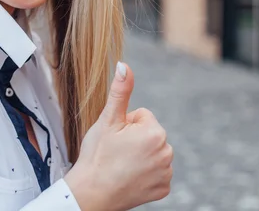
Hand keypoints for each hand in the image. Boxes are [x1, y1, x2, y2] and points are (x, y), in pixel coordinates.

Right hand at [64, 63, 172, 210]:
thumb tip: (125, 65)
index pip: (142, 116)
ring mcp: (166, 173)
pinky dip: (144, 173)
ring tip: (120, 165)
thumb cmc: (97, 155)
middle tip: (116, 152)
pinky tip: (129, 177)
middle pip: (149, 134)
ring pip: (152, 152)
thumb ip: (120, 91)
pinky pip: (155, 172)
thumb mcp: (107, 120)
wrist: (91, 193)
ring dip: (139, 155)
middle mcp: (167, 152)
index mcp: (155, 132)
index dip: (125, 125)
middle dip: (134, 139)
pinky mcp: (163, 188)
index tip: (115, 138)